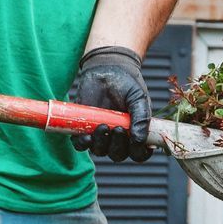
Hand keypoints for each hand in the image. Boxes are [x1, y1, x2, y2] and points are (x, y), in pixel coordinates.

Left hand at [68, 46, 153, 162]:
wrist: (107, 69)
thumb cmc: (126, 83)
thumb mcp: (138, 98)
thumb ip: (141, 118)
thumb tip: (139, 140)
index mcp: (135, 132)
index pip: (139, 153)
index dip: (139, 153)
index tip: (137, 144)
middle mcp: (118, 137)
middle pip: (118, 155)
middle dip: (118, 147)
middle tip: (117, 129)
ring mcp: (101, 134)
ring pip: (100, 151)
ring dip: (101, 144)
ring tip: (102, 126)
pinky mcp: (84, 128)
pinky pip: (81, 145)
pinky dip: (83, 144)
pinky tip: (87, 136)